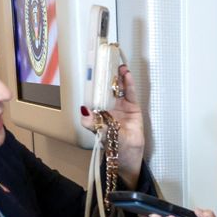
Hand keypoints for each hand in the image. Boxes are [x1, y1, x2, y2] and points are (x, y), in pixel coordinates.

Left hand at [80, 65, 145, 186]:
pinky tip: (127, 75)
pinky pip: (130, 94)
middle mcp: (109, 106)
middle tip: (107, 62)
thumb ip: (91, 122)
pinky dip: (129, 84)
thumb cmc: (112, 145)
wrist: (128, 155)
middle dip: (108, 75)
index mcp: (98, 110)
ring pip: (120, 88)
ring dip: (119, 77)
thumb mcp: (98, 132)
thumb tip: (83, 109)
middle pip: (108, 87)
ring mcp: (122, 106)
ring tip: (118, 66)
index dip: (95, 81)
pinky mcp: (133, 108)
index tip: (94, 69)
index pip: (96, 92)